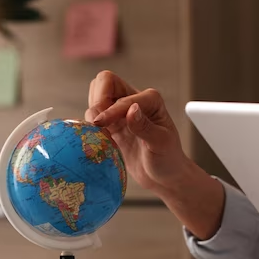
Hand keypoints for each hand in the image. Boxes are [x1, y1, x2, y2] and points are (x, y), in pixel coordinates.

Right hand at [85, 71, 224, 239]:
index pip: (121, 93)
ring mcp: (120, 113)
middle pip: (104, 81)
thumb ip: (145, 127)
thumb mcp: (161, 144)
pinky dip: (90, 126)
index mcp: (150, 99)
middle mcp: (134, 100)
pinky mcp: (111, 126)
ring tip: (102, 134)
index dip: (110, 109)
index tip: (102, 125)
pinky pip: (92, 117)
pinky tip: (100, 141)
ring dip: (93, 114)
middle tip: (99, 124)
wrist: (164, 177)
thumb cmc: (168, 159)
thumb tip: (131, 109)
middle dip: (97, 100)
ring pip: (95, 97)